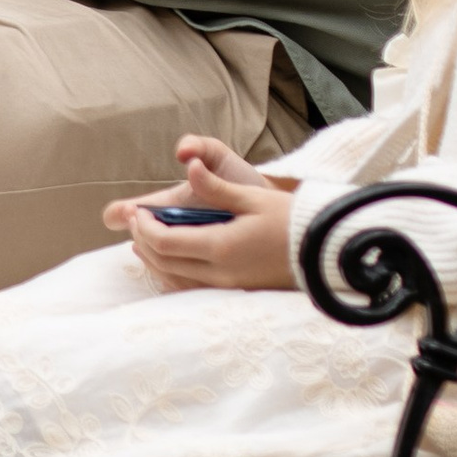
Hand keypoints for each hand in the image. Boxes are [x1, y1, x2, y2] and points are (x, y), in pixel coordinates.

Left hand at [106, 134, 299, 292]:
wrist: (323, 252)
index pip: (165, 241)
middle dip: (144, 242)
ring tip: (143, 241)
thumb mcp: (252, 196)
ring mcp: (226, 285)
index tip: (135, 212)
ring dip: (154, 261)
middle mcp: (219, 271)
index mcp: (219, 246)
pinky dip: (172, 274)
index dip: (144, 227)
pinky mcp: (234, 290)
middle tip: (134, 223)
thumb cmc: (290, 220)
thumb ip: (215, 186)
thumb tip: (189, 165)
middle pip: (165, 262)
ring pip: (175, 279)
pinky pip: (192, 287)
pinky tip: (170, 262)